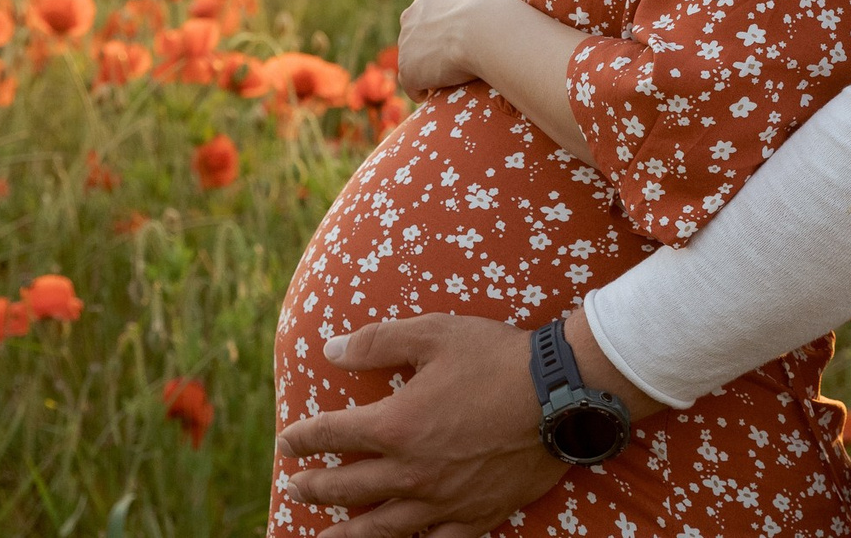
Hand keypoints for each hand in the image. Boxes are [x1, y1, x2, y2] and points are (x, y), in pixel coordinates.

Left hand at [275, 314, 566, 537]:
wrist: (563, 394)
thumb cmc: (497, 357)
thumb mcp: (434, 333)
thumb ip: (377, 341)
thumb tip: (329, 350)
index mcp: (396, 425)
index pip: (333, 435)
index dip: (304, 439)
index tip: (287, 442)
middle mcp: (412, 471)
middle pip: (347, 488)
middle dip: (314, 487)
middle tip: (294, 488)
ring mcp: (443, 500)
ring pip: (381, 529)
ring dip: (345, 534)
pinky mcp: (475, 516)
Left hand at [395, 0, 512, 95]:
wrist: (487, 31)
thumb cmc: (496, 11)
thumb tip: (487, 3)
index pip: (428, 13)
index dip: (441, 29)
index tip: (455, 41)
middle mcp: (411, 14)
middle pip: (416, 36)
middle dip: (429, 48)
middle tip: (451, 62)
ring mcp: (407, 42)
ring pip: (412, 60)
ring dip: (426, 70)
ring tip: (448, 80)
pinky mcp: (408, 68)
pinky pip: (411, 84)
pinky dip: (421, 90)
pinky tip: (434, 94)